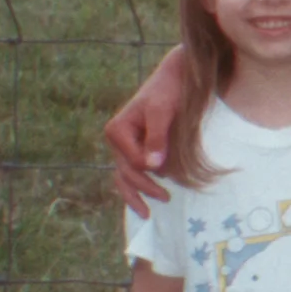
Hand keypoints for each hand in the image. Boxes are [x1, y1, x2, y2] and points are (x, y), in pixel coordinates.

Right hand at [103, 70, 183, 214]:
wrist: (174, 78)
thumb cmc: (168, 92)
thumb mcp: (163, 112)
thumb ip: (157, 138)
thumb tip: (153, 167)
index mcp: (117, 131)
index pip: (132, 162)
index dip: (149, 171)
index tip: (169, 176)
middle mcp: (116, 140)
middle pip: (126, 173)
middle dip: (143, 189)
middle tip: (166, 199)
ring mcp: (124, 145)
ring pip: (125, 176)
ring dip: (136, 194)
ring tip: (148, 212)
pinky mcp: (135, 148)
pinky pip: (132, 171)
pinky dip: (137, 187)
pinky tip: (146, 200)